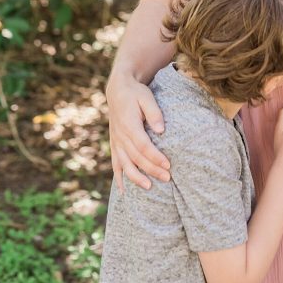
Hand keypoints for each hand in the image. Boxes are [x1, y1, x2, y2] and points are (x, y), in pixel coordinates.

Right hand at [106, 70, 170, 192]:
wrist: (118, 90)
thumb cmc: (135, 93)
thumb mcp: (146, 97)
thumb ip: (154, 112)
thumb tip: (161, 130)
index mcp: (129, 125)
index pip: (143, 146)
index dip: (155, 157)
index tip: (168, 165)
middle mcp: (121, 136)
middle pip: (136, 158)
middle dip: (152, 170)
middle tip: (167, 178)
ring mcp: (116, 142)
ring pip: (125, 165)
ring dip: (136, 178)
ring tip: (149, 187)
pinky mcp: (114, 145)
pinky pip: (115, 165)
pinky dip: (119, 178)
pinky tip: (123, 192)